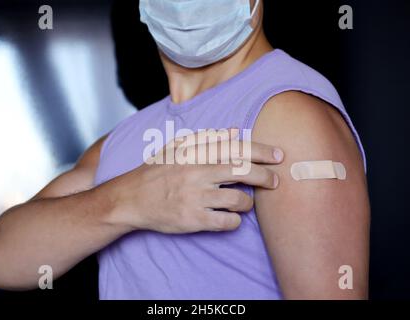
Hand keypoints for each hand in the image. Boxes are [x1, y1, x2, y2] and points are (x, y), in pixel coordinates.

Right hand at [102, 129, 283, 232]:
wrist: (131, 199)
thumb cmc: (155, 171)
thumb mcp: (175, 147)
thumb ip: (206, 138)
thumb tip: (235, 131)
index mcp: (195, 154)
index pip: (236, 148)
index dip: (262, 151)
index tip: (279, 156)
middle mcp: (197, 173)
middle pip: (243, 172)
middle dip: (266, 176)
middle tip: (275, 181)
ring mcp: (195, 198)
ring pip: (239, 200)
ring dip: (249, 202)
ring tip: (245, 202)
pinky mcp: (193, 220)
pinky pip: (226, 222)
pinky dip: (235, 221)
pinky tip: (232, 218)